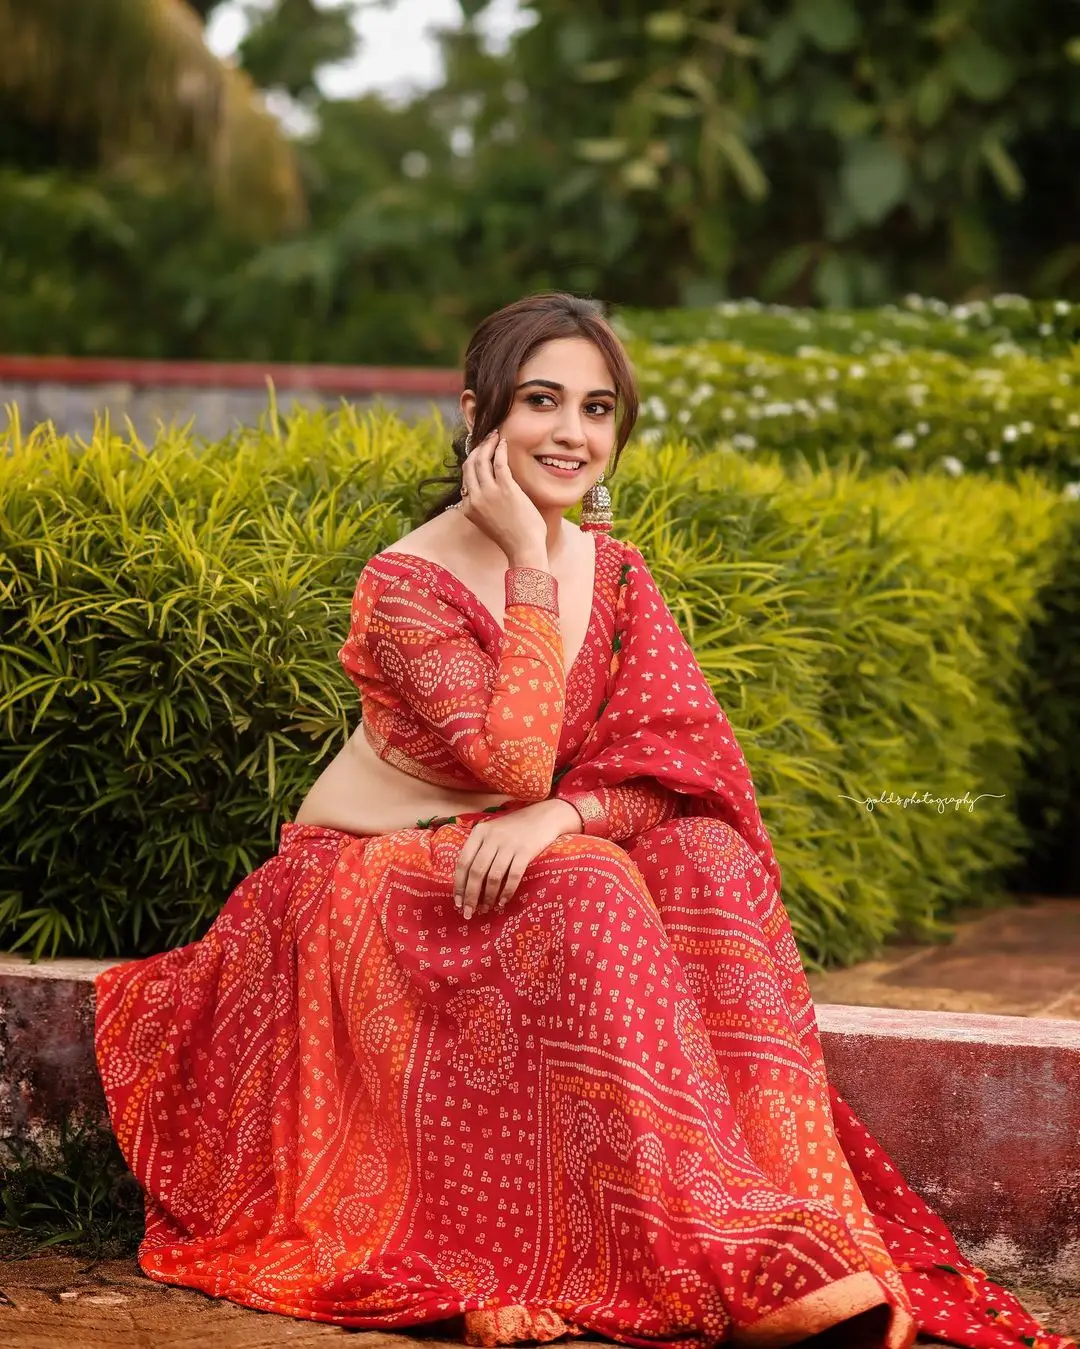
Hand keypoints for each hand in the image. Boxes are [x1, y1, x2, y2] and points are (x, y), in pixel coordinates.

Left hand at [453, 799, 581, 919]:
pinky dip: (507, 892)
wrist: (544, 816)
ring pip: (493, 876)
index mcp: (479, 832)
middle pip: (476, 872)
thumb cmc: (514, 828)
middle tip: (469, 913)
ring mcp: (509, 844)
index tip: (458, 902)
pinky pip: (513, 876)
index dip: (459, 884)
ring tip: (486, 909)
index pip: (463, 862)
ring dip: (488, 896)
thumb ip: (479, 849)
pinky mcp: (526, 851)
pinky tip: (503, 902)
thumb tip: (466, 883)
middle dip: (471, 895)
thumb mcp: (492, 832)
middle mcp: (492, 837)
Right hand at [460, 430, 548, 563]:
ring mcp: (488, 493)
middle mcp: (474, 499)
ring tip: (495, 436)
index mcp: (467, 508)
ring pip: (481, 460)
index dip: (472, 462)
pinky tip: (504, 442)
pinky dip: (500, 449)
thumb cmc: (513, 538)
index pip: (465, 479)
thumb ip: (484, 508)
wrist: (524, 549)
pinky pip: (499, 462)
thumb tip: (488, 494)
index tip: (479, 453)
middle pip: (469, 465)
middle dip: (477, 448)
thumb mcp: (489, 523)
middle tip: (486, 439)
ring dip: (488, 444)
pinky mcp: (505, 489)